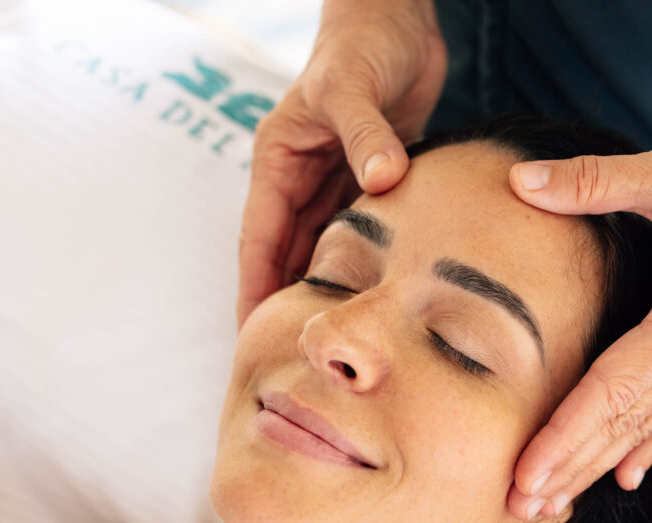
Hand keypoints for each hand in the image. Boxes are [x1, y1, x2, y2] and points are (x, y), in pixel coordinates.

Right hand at [236, 0, 446, 329]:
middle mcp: (302, 178)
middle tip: (292, 358)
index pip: (259, 240)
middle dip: (287, 304)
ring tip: (332, 344)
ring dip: (327, 291)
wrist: (398, 18)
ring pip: (326, 250)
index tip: (253, 339)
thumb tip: (381, 183)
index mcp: (280, 161)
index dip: (255, 291)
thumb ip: (367, 135)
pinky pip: (363, 233)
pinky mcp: (372, 181)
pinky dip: (367, 265)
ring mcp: (336, 182)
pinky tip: (376, 300)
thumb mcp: (354, 86)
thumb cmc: (363, 43)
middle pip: (288, 255)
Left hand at [506, 111, 651, 518]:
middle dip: (570, 469)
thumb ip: (594, 180)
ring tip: (552, 504)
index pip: (615, 391)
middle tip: (518, 509)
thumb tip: (520, 179)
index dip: (565, 435)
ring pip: (647, 428)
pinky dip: (645, 447)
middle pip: (626, 425)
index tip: (524, 474)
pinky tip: (624, 477)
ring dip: (597, 468)